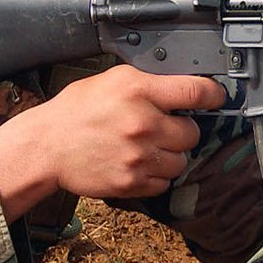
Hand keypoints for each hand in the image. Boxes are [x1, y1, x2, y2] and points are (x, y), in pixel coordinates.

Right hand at [0, 67, 225, 216]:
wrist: (46, 147)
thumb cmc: (77, 112)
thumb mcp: (112, 80)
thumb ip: (149, 83)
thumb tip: (184, 86)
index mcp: (138, 91)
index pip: (195, 90)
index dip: (213, 94)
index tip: (217, 98)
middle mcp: (143, 123)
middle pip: (192, 132)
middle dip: (181, 130)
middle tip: (162, 127)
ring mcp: (139, 156)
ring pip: (181, 161)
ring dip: (170, 155)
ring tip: (147, 147)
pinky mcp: (133, 182)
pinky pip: (164, 182)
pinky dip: (156, 176)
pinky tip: (138, 163)